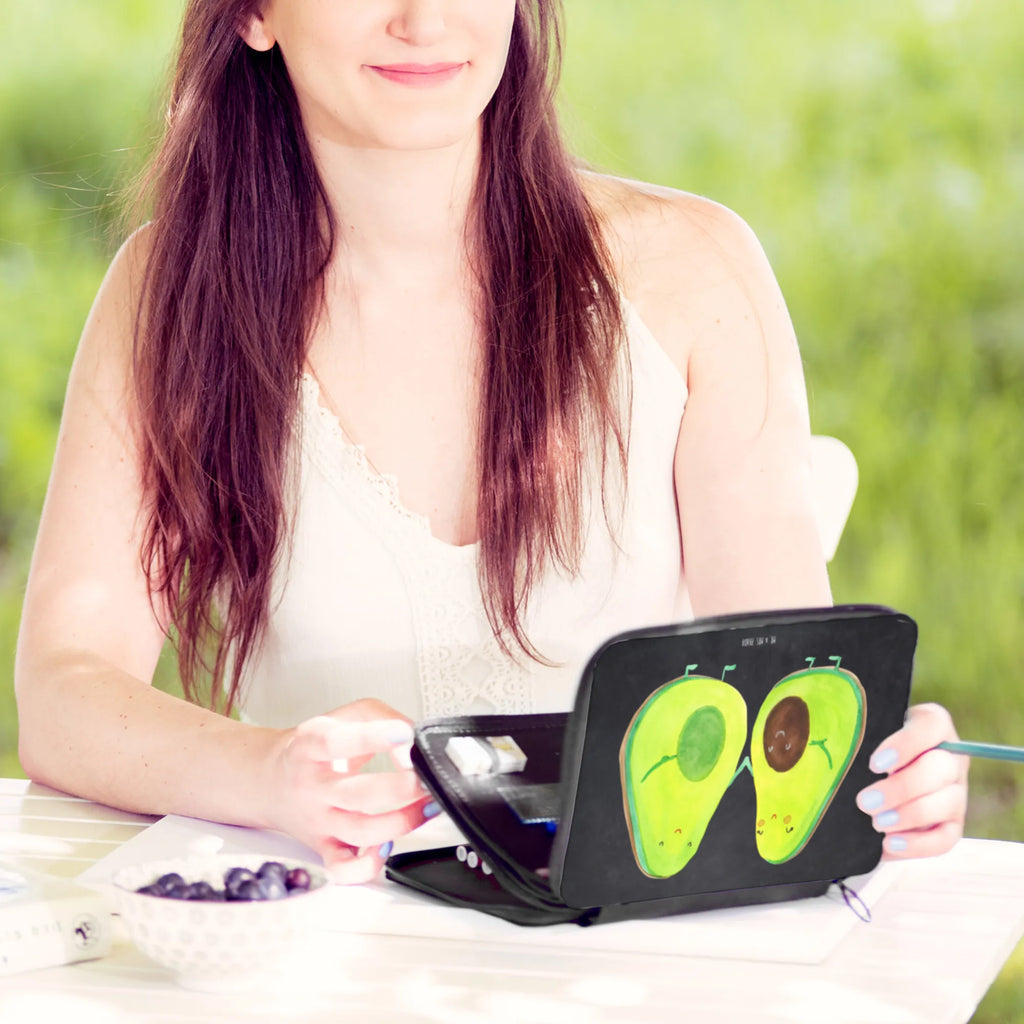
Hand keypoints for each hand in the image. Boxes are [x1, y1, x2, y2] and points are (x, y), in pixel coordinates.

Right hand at [267, 699, 435, 882]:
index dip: (373, 738)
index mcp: (310, 746)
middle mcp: (311, 786)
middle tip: (425, 777)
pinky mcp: (323, 847)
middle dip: (402, 788)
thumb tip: (412, 741)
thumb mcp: (344, 715)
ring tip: (426, 805)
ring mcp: (318, 820)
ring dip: (403, 822)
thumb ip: (382, 718)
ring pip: (361, 832)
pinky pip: (344, 869)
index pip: (335, 742)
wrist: (271, 780)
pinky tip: (388, 845)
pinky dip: (369, 865)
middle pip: (358, 794)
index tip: (404, 735)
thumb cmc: (314, 748)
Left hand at [856, 702, 968, 858]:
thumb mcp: (864, 733)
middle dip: (901, 788)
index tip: (874, 765)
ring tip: (875, 823)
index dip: (906, 745)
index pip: (932, 726)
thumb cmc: (864, 749)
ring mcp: (955, 793)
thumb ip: (858, 732)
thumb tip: (839, 746)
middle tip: (865, 802)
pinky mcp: (952, 825)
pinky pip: (945, 838)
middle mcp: (951, 758)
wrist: (869, 782)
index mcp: (932, 725)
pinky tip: (889, 844)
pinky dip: (918, 844)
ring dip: (908, 815)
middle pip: (940, 769)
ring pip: (945, 804)